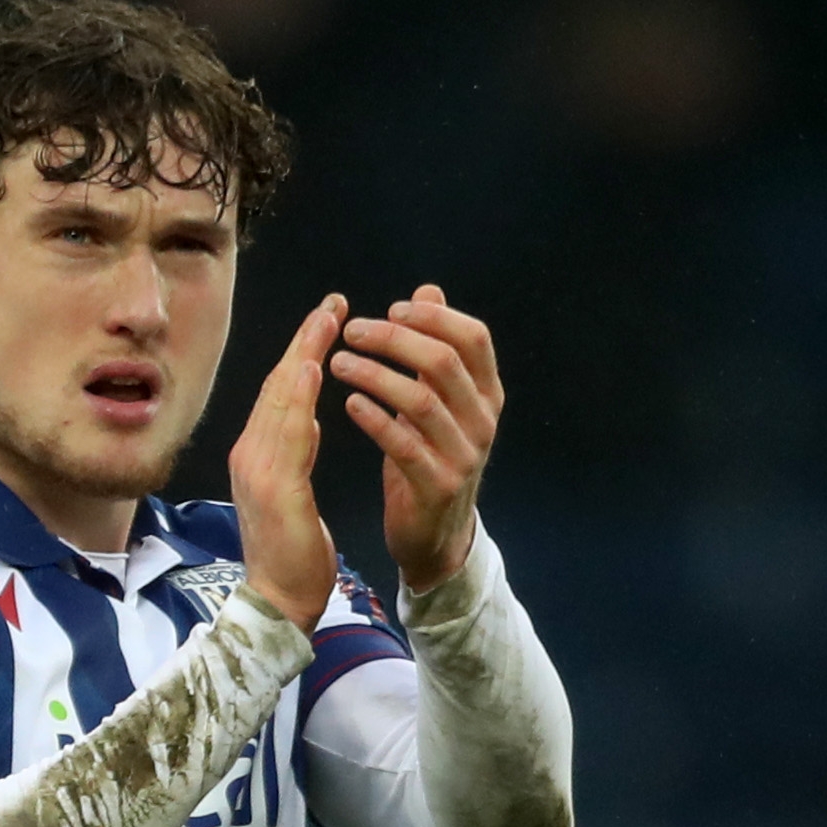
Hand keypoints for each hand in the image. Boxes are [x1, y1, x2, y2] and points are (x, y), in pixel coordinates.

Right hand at [225, 293, 348, 626]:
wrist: (277, 605)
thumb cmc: (291, 556)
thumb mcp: (294, 495)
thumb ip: (295, 455)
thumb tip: (305, 420)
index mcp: (258, 456)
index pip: (281, 393)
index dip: (302, 353)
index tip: (327, 320)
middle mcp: (251, 455)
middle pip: (277, 386)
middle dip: (304, 341)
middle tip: (331, 304)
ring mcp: (258, 470)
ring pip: (279, 400)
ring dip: (302, 356)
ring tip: (325, 321)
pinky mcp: (273, 489)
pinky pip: (286, 434)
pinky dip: (297, 398)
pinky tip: (311, 371)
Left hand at [331, 287, 501, 593]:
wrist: (436, 535)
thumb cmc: (431, 456)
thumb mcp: (439, 399)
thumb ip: (436, 347)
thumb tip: (428, 290)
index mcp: (488, 394)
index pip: (473, 338)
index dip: (434, 316)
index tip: (392, 308)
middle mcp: (483, 421)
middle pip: (443, 362)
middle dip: (394, 340)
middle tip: (352, 331)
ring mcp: (464, 455)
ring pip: (420, 401)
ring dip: (374, 375)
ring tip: (339, 363)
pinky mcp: (437, 486)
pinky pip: (403, 445)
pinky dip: (374, 419)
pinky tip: (349, 403)